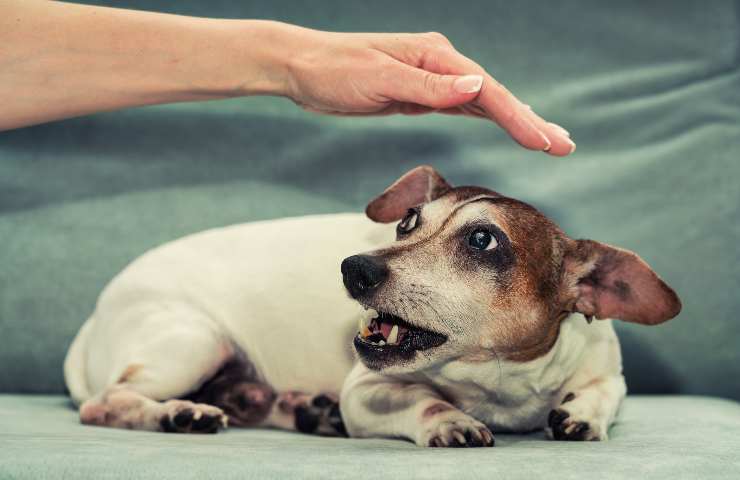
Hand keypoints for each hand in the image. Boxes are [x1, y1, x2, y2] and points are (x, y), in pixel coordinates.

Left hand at [277, 27, 574, 155]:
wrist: (303, 68)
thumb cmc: (335, 72)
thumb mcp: (380, 79)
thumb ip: (429, 87)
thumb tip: (478, 87)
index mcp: (435, 58)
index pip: (487, 93)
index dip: (519, 119)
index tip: (546, 142)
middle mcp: (439, 64)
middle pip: (494, 96)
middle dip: (529, 121)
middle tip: (564, 145)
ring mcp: (431, 78)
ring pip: (483, 102)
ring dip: (515, 120)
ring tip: (546, 139)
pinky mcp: (420, 92)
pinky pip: (462, 106)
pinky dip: (488, 117)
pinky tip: (503, 125)